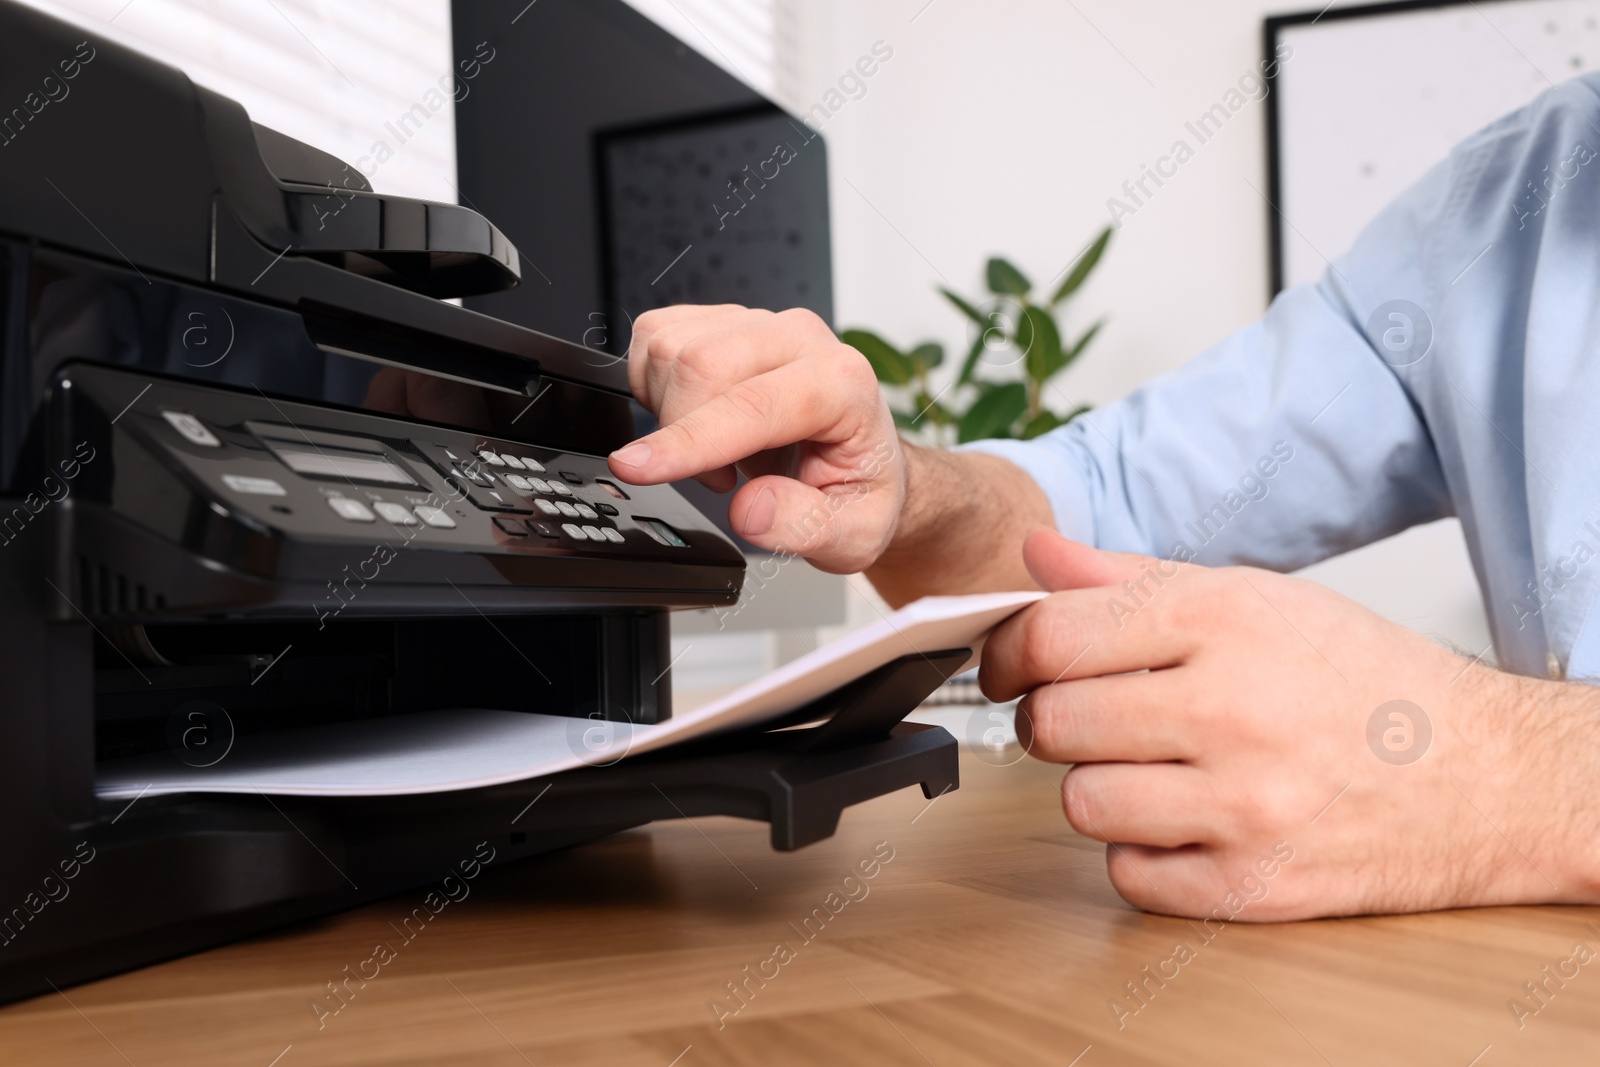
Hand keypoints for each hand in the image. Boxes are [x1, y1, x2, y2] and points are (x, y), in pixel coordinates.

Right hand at [606, 305, 904, 572]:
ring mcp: (757, 323)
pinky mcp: (719, 320)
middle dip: (681, 433)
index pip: (752, 404)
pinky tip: (696, 417)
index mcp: (843, 383)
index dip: (688, 440)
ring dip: (670, 412)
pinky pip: (655, 338)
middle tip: (721, 478)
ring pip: (670, 347)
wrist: (859, 459)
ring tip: (718, 448)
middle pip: (701, 362)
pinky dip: (655, 387)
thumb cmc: (858, 486)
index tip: (637, 468)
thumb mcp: (854, 533)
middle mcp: (801, 339)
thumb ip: (805, 527)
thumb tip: (750, 509)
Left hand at [980, 529, 1599, 919]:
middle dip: (1055, 720)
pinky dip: (1142, 854)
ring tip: (1151, 769)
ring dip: (1099, 788)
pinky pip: (1129, 876)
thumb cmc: (1361, 679)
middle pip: (1053, 724)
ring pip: (1081, 804)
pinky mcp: (1255, 885)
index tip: (1010, 667)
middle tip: (1091, 716)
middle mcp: (1230, 709)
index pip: (1050, 638)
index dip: (1007, 654)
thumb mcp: (1254, 596)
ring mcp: (1244, 805)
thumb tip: (1034, 552)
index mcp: (1221, 619)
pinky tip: (1185, 822)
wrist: (1484, 775)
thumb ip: (1129, 577)